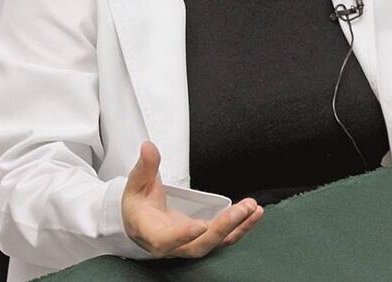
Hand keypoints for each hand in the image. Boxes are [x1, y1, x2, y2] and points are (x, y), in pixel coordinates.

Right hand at [122, 141, 263, 256]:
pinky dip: (241, 227)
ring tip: (253, 209)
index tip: (200, 226)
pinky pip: (224, 238)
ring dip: (237, 227)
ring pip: (215, 243)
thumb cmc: (138, 205)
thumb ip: (145, 167)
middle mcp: (172, 245)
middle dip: (222, 228)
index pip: (165, 240)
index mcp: (150, 232)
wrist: (141, 222)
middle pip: (198, 245)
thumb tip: (149, 147)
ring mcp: (190, 244)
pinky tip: (254, 213)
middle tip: (242, 210)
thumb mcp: (137, 184)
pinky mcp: (203, 239)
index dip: (182, 236)